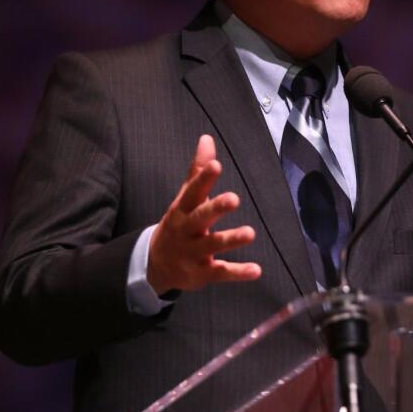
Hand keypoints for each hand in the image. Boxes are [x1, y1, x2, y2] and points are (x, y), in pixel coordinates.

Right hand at [147, 135, 261, 294]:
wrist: (155, 264)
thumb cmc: (178, 224)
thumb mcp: (185, 198)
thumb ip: (198, 171)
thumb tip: (207, 138)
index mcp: (183, 209)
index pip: (193, 191)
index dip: (204, 178)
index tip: (216, 165)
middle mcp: (187, 230)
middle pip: (201, 217)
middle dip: (216, 208)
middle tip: (234, 198)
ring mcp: (194, 253)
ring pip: (212, 245)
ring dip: (231, 239)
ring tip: (250, 233)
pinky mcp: (202, 273)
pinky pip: (221, 272)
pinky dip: (238, 272)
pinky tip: (256, 270)